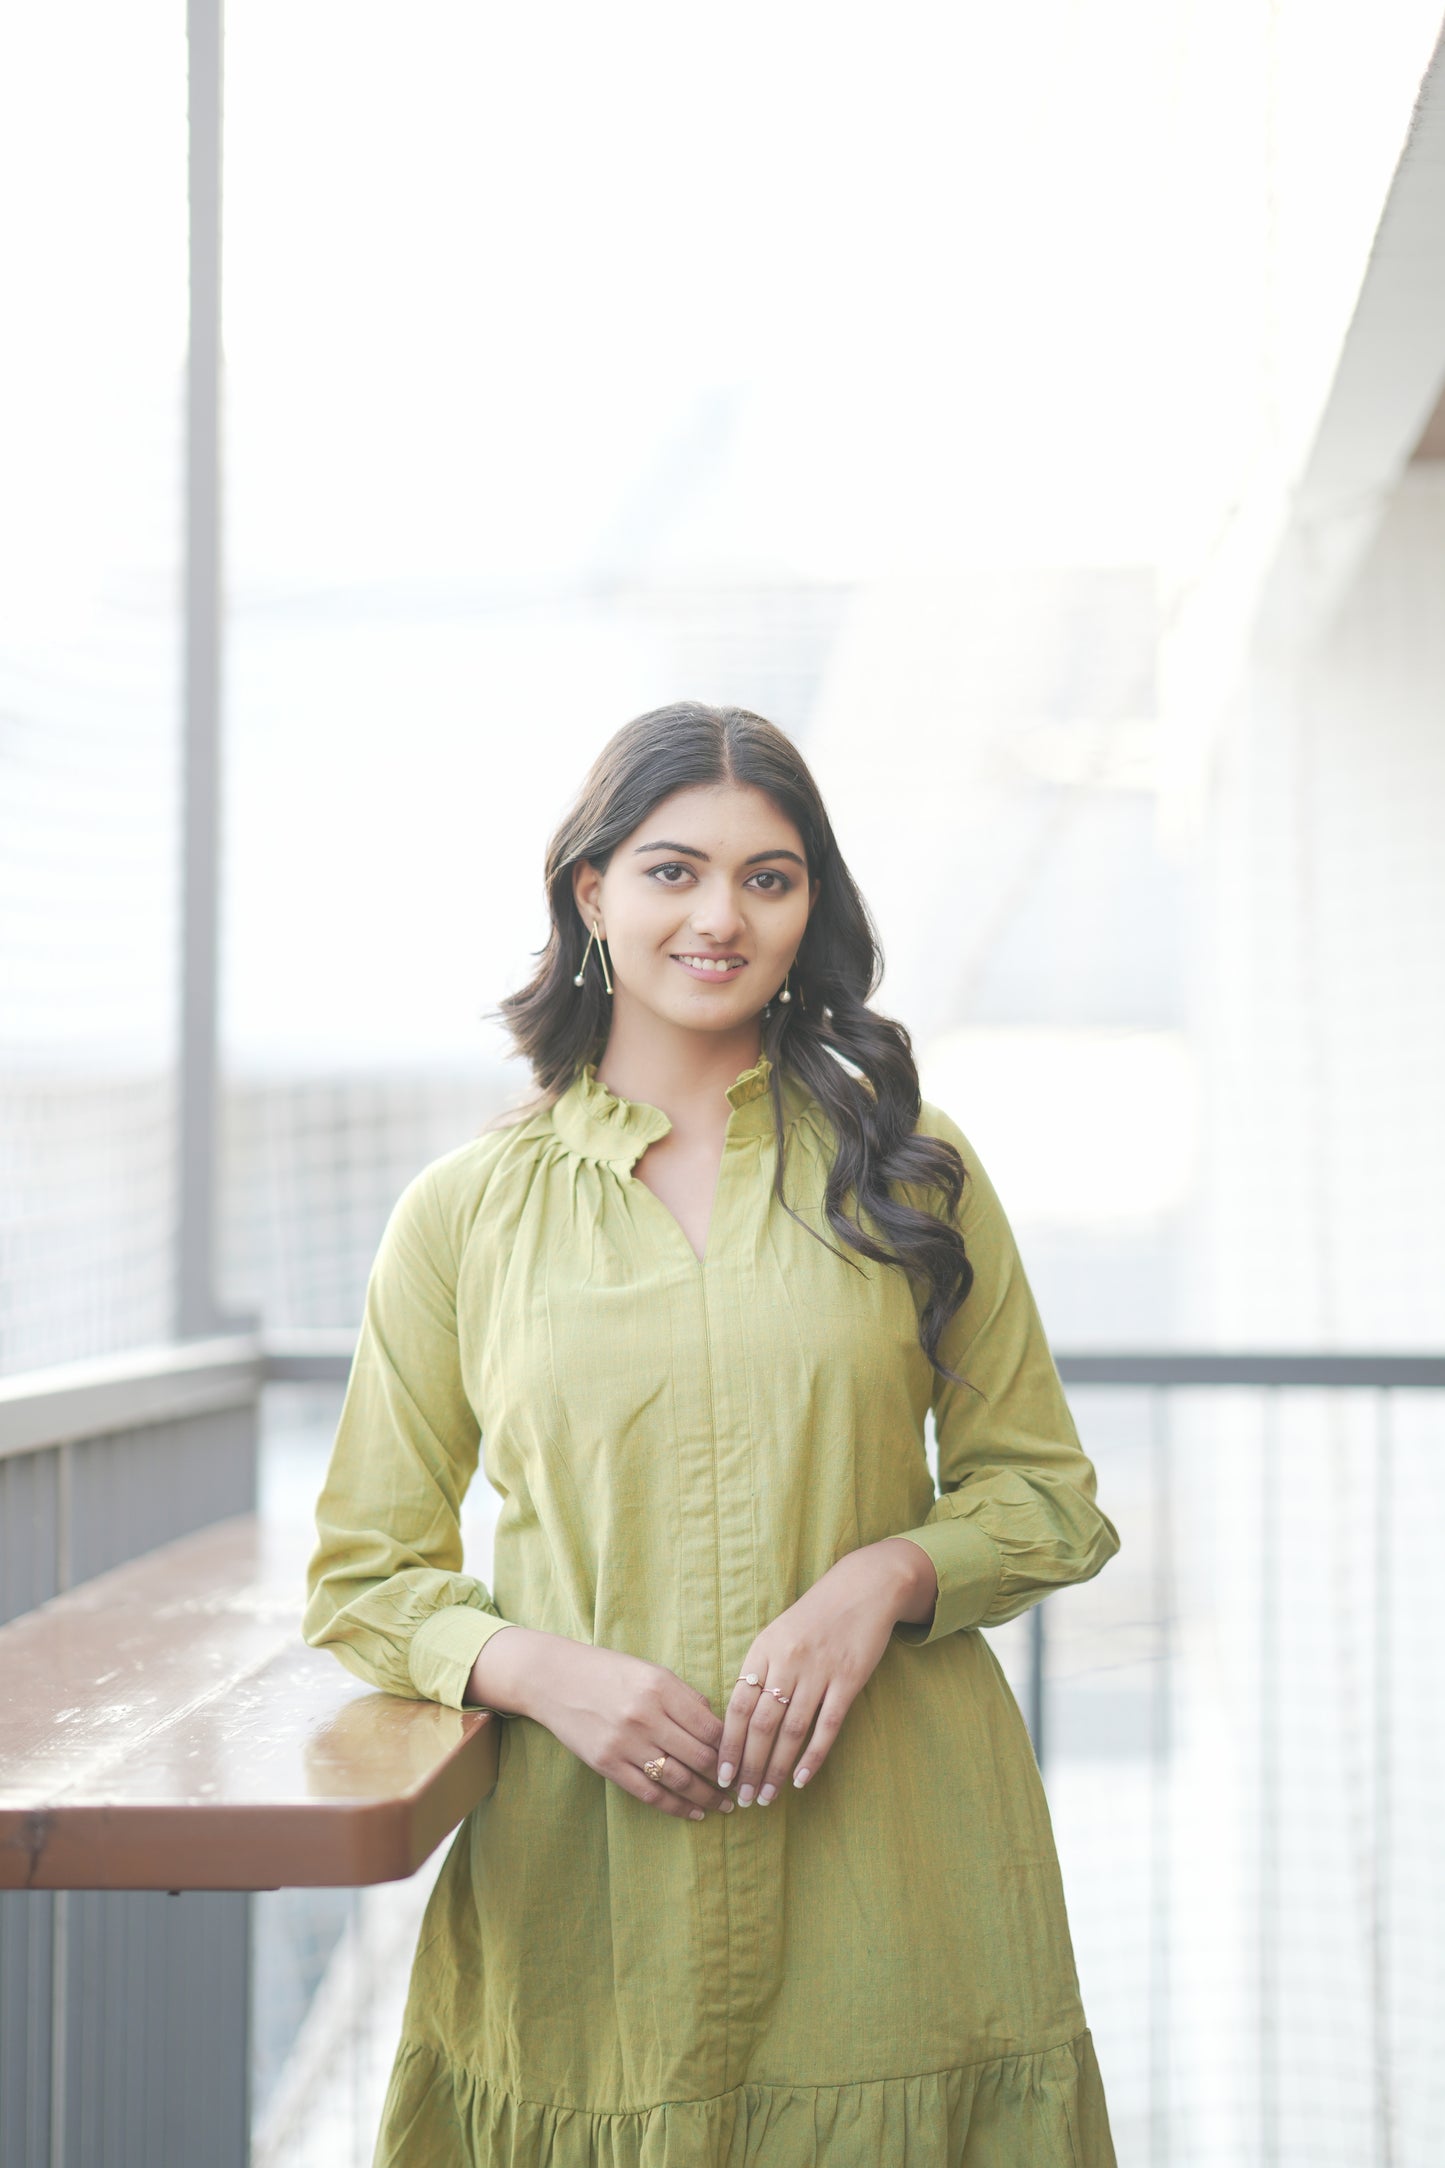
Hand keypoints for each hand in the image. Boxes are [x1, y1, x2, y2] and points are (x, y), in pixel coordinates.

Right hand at [467, 1627, 734, 1822]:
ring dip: (707, 1797)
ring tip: (724, 1805)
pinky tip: (694, 1812)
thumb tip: (718, 1724)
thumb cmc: (608, 1671)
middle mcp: (646, 1715)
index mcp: (661, 1687)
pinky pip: (649, 1792)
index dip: (734, 1748)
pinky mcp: (607, 1763)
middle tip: (743, 1787)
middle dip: (726, 1776)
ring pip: (678, 1779)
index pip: (712, 1726)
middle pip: (700, 1756)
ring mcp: (625, 1742)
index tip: (746, 1759)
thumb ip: (684, 1697)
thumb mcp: (650, 1671)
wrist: (554, 1678)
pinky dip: (676, 1807)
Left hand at [716, 1538, 937, 1805]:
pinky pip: (827, 1725)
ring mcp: (819, 1671)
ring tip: (766, 1796)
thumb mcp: (777, 1634)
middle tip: (743, 1798)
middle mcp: (788, 1661)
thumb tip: (738, 1719)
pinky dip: (813, 1756)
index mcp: (764, 1649)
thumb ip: (759, 1670)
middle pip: (762, 1724)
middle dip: (750, 1766)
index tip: (722, 1774)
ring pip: (791, 1731)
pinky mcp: (848, 1679)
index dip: (729, 1744)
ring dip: (777, 1768)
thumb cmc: (815, 1616)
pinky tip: (801, 1779)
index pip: (738, 1705)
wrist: (863, 1588)